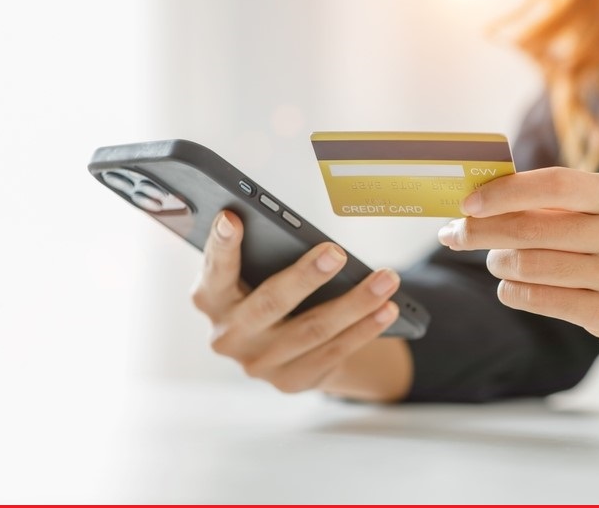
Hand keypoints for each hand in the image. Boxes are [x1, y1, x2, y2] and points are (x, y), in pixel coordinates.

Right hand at [190, 211, 403, 393]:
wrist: (278, 349)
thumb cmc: (264, 290)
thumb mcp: (251, 274)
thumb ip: (260, 256)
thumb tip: (308, 241)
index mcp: (210, 298)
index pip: (215, 270)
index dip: (222, 246)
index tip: (232, 218)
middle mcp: (228, 334)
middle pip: (270, 303)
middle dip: (305, 276)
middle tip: (336, 252)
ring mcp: (257, 363)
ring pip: (312, 329)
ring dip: (355, 303)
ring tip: (386, 279)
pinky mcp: (288, 381)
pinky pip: (332, 352)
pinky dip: (364, 329)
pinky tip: (387, 309)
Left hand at [438, 167, 598, 359]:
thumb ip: (547, 204)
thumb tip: (476, 202)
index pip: (553, 184)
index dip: (504, 193)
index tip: (467, 202)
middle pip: (533, 230)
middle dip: (482, 231)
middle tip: (454, 234)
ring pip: (531, 267)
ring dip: (498, 263)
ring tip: (496, 261)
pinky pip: (541, 299)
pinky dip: (513, 291)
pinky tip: (510, 287)